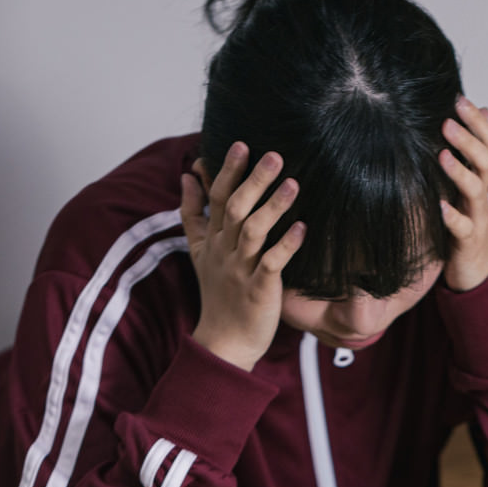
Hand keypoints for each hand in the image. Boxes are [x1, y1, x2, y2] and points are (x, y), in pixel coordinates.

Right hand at [180, 143, 305, 370]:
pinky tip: (302, 228)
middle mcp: (224, 251)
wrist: (224, 342)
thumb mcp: (199, 252)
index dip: (228, 171)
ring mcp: (240, 270)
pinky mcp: (258, 290)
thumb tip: (186, 176)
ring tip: (293, 183)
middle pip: (234, 208)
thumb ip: (192, 213)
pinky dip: (286, 245)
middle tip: (273, 154)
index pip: (217, 198)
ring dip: (273, 206)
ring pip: (253, 231)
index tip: (242, 144)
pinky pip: (271, 264)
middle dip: (252, 180)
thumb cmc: (218, 294)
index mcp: (212, 240)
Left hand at [438, 95, 487, 291]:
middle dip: (468, 139)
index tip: (458, 99)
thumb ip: (471, 148)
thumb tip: (483, 109)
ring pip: (474, 189)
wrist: (477, 265)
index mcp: (480, 174)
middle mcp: (480, 191)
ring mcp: (475, 215)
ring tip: (441, 155)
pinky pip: (462, 227)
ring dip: (459, 171)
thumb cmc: (466, 216)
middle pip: (483, 160)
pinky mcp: (466, 240)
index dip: (477, 120)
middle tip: (447, 121)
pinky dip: (452, 217)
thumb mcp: (469, 180)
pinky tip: (440, 206)